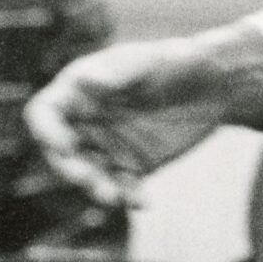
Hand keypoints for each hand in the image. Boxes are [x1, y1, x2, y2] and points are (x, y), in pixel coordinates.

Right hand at [23, 25, 262, 204]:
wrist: (217, 84)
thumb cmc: (178, 60)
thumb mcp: (151, 61)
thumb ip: (119, 71)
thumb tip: (84, 81)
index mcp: (80, 89)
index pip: (45, 112)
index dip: (45, 131)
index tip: (66, 146)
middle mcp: (87, 120)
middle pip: (61, 153)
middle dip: (70, 169)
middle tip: (89, 180)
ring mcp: (109, 145)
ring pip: (89, 175)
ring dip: (97, 189)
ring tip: (116, 199)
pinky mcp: (133, 166)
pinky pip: (122, 187)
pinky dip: (128, 196)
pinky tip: (142, 201)